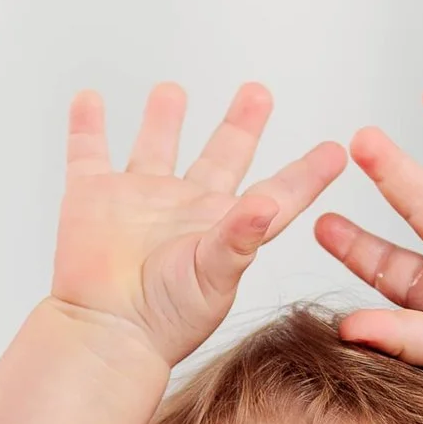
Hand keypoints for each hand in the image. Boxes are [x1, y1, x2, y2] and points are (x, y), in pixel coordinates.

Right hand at [52, 81, 346, 370]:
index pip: (277, 192)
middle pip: (221, 156)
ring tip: (172, 90)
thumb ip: (241, 237)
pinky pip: (88, 151)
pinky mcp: (92, 197)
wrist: (105, 333)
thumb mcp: (216, 276)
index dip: (307, 173)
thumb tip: (268, 202)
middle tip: (258, 93)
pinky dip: (86, 125)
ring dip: (164, 119)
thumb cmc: (164, 319)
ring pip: (156, 147)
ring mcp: (138, 201)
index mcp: (224, 227)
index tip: (336, 151)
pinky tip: (88, 99)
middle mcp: (185, 210)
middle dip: (240, 124)